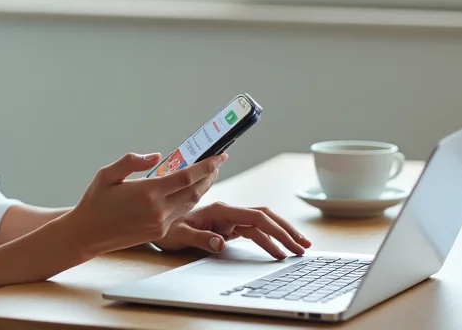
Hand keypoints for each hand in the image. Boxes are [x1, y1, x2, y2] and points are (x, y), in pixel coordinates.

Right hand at [61, 152, 225, 257]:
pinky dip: (189, 199)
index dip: (207, 166)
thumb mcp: (108, 174)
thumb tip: (157, 157)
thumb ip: (133, 161)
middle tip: (218, 162)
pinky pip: (180, 212)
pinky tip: (189, 190)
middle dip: (210, 175)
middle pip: (195, 190)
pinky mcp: (158, 231)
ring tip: (209, 174)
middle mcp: (158, 209)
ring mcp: (160, 223)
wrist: (87, 234)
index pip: (187, 176)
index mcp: (148, 192)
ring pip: (190, 203)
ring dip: (203, 188)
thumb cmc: (95, 202)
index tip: (219, 156)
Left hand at [155, 203, 311, 259]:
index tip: (291, 243)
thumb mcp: (180, 236)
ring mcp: (230, 219)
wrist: (157, 224)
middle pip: (265, 217)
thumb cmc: (167, 229)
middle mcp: (228, 212)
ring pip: (262, 224)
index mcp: (220, 210)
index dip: (277, 230)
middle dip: (286, 231)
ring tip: (298, 250)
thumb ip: (201, 239)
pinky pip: (253, 232)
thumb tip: (221, 243)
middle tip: (304, 247)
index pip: (255, 218)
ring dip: (281, 236)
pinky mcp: (228, 227)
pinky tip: (277, 251)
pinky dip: (268, 241)